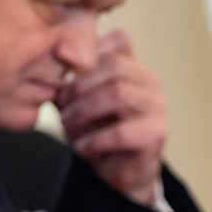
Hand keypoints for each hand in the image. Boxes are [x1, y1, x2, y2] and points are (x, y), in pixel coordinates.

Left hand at [54, 29, 165, 205]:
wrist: (116, 171)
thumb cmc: (96, 130)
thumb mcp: (78, 100)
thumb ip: (72, 78)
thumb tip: (55, 58)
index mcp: (133, 67)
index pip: (119, 39)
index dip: (88, 53)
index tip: (64, 75)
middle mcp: (150, 82)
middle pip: (115, 65)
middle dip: (79, 86)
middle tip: (60, 107)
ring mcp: (156, 107)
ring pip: (119, 94)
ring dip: (84, 110)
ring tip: (67, 125)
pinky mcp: (156, 135)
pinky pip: (121, 132)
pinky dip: (94, 140)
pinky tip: (81, 147)